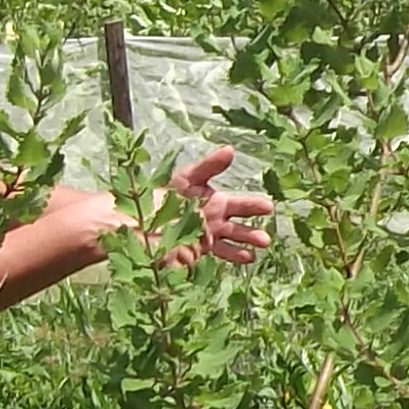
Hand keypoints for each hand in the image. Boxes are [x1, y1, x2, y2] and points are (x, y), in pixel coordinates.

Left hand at [163, 144, 274, 266]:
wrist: (139, 221)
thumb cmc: (163, 195)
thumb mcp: (187, 178)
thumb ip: (209, 166)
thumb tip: (231, 150)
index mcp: (213, 201)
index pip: (237, 204)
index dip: (253, 206)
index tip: (268, 207)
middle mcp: (212, 219)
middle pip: (237, 225)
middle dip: (252, 231)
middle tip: (267, 238)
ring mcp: (205, 237)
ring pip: (230, 240)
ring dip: (246, 243)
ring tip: (261, 247)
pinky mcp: (195, 251)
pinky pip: (217, 253)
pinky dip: (234, 255)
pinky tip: (248, 258)